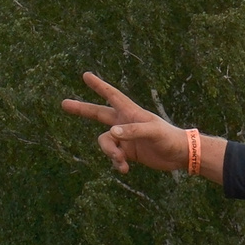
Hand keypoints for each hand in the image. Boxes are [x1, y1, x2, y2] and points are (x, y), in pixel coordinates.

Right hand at [61, 72, 193, 176]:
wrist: (181, 155)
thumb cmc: (170, 138)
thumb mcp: (153, 132)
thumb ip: (132, 131)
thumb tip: (111, 133)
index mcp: (131, 112)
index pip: (112, 95)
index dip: (99, 86)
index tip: (86, 75)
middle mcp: (125, 123)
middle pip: (98, 114)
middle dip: (81, 109)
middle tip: (64, 104)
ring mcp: (125, 138)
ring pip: (105, 142)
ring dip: (110, 152)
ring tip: (121, 161)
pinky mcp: (128, 152)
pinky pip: (114, 157)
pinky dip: (117, 163)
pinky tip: (125, 169)